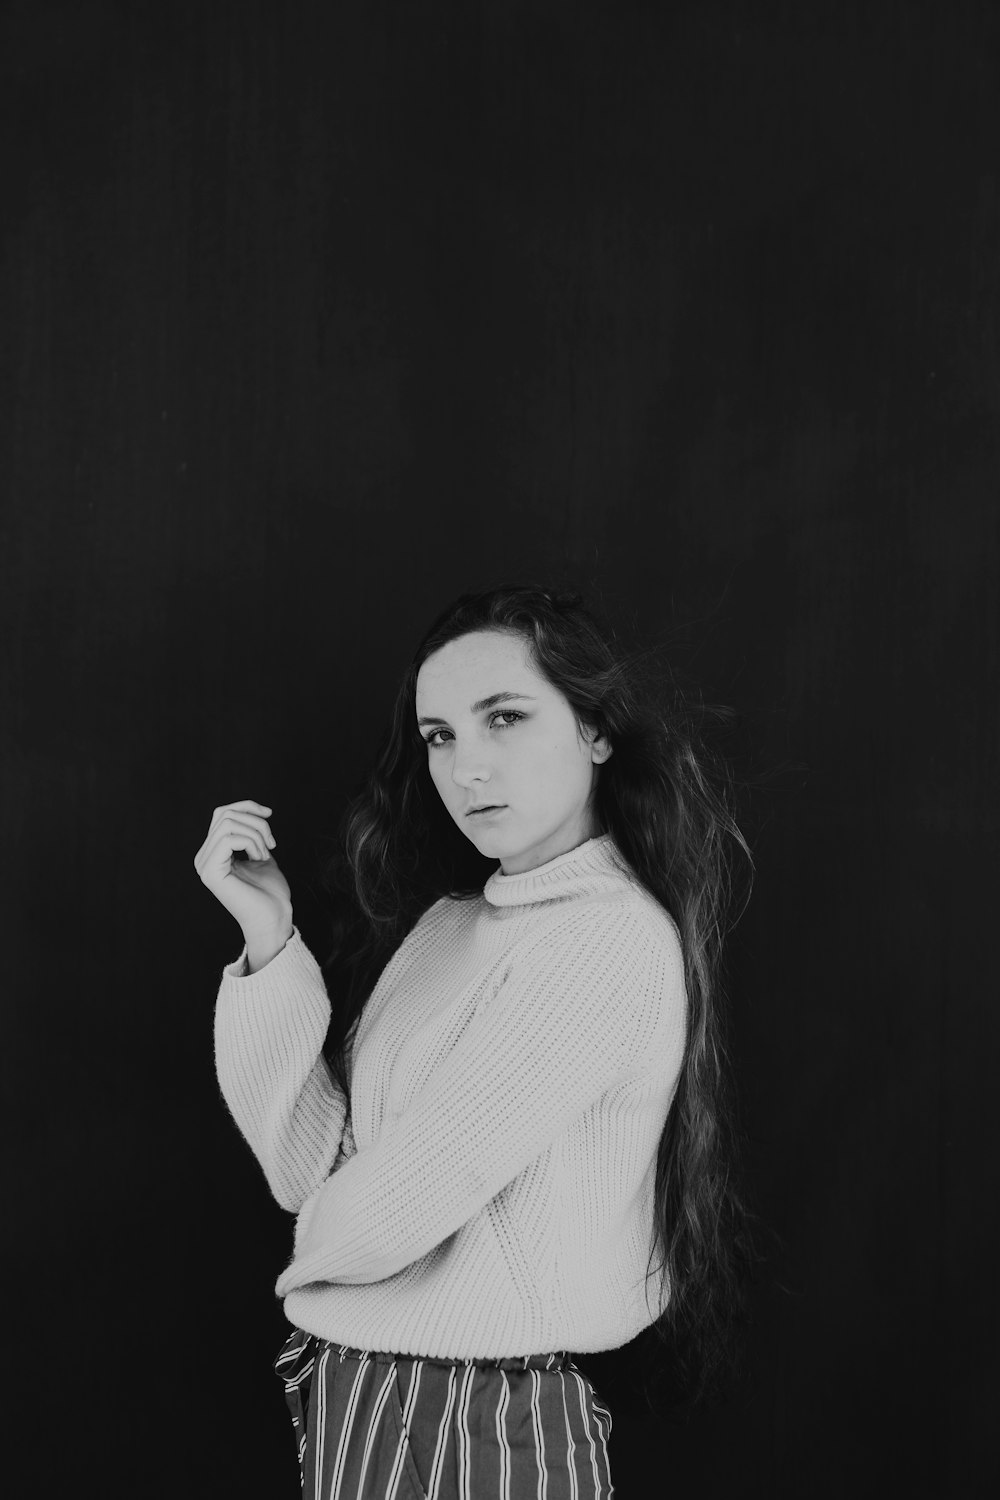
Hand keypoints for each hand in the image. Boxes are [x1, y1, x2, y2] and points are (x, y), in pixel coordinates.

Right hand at [193, 799, 292, 950]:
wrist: (274, 917)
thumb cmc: (270, 890)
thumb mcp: (260, 852)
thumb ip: (250, 832)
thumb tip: (251, 810)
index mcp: (213, 852)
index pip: (222, 813)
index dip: (247, 806)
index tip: (269, 813)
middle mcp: (203, 857)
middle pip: (225, 814)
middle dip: (255, 822)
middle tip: (271, 843)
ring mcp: (204, 865)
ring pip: (228, 823)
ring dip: (255, 834)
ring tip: (265, 854)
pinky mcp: (210, 872)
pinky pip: (229, 839)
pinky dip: (251, 843)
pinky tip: (259, 859)